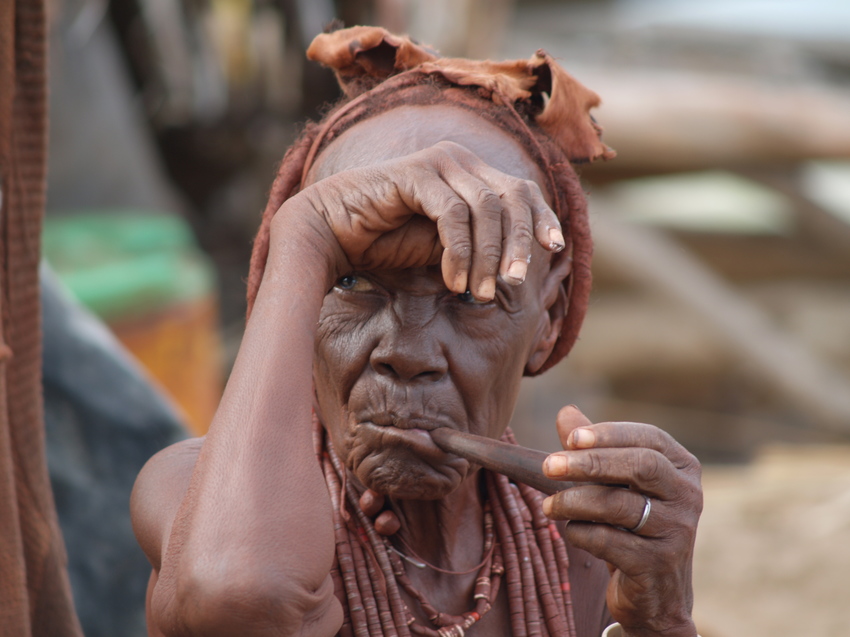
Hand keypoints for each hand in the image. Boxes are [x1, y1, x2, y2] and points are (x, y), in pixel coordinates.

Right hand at [272, 141, 565, 300]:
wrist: (332, 232)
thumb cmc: (388, 242)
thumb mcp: (447, 249)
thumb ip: (479, 248)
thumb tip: (519, 270)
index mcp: (472, 174)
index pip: (522, 190)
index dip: (541, 217)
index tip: (555, 248)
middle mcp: (460, 160)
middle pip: (512, 196)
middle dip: (518, 243)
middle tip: (513, 283)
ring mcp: (439, 162)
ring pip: (486, 209)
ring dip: (488, 257)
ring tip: (480, 293)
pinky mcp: (415, 173)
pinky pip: (453, 214)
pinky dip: (459, 252)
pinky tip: (453, 281)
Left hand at [542, 406, 701, 636]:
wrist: (655, 595)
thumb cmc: (632, 527)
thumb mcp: (617, 484)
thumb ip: (594, 449)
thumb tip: (566, 412)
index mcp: (682, 467)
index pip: (650, 438)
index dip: (610, 434)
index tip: (572, 438)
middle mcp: (688, 496)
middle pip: (640, 466)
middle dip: (590, 462)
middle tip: (548, 466)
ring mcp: (677, 531)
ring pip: (619, 505)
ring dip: (574, 501)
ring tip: (549, 505)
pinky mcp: (658, 564)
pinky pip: (609, 541)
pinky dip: (580, 532)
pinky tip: (570, 531)